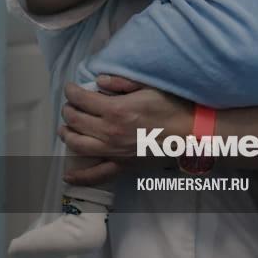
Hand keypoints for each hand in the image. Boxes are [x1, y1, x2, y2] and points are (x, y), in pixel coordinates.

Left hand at [59, 76, 193, 184]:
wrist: (190, 131)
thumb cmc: (172, 105)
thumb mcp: (148, 86)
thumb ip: (121, 83)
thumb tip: (98, 81)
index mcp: (116, 110)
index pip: (82, 99)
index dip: (71, 91)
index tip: (70, 88)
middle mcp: (110, 132)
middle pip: (75, 121)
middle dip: (68, 110)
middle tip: (70, 104)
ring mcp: (114, 151)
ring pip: (78, 144)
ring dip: (67, 134)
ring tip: (67, 128)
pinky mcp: (122, 164)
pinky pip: (96, 174)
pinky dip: (80, 176)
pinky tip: (68, 175)